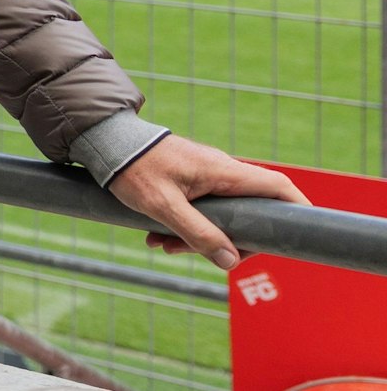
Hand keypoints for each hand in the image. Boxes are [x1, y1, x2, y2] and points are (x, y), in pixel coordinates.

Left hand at [108, 135, 309, 269]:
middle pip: (248, 213)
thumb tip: (231, 261)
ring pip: (219, 216)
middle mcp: (221, 171)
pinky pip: (199, 210)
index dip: (297, 210)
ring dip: (194, 237)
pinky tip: (155, 236)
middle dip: (225, 241)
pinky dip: (182, 226)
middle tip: (192, 254)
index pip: (278, 187)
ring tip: (160, 245)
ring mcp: (206, 176)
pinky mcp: (190, 180)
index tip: (296, 237)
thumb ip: (197, 233)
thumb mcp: (163, 205)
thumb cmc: (133, 168)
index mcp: (224, 171)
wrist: (105, 142)